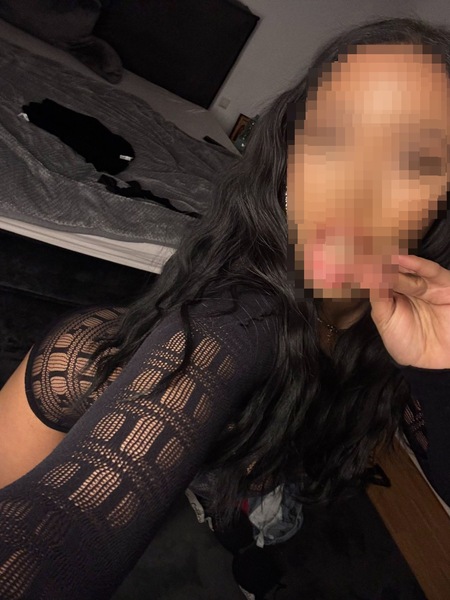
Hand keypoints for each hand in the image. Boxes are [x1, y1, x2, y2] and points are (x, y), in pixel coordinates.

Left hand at [369, 254, 449, 368]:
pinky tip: (400, 259)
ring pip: (408, 268)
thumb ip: (378, 295)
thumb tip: (366, 272)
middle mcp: (409, 284)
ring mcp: (427, 284)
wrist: (433, 362)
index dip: (365, 265)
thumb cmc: (407, 342)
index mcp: (392, 292)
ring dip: (393, 260)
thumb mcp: (385, 319)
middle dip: (377, 259)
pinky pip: (431, 271)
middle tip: (359, 250)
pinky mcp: (445, 285)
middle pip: (392, 267)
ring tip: (378, 253)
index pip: (377, 273)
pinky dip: (416, 264)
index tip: (348, 258)